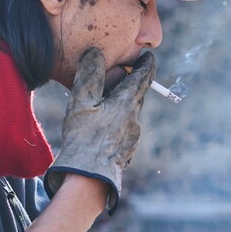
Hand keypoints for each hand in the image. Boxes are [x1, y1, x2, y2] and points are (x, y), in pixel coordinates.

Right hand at [44, 49, 155, 212]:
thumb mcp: (81, 103)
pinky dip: (117, 125)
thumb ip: (89, 76)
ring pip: (130, 115)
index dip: (146, 65)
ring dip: (122, 107)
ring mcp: (133, 138)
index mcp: (126, 104)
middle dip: (131, 85)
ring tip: (104, 106)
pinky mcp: (127, 152)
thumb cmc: (83, 138)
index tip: (149, 56)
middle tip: (122, 77)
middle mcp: (134, 120)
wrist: (89, 178)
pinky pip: (125, 132)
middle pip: (136, 96)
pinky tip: (102, 131)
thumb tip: (95, 53)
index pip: (142, 78)